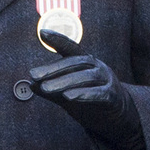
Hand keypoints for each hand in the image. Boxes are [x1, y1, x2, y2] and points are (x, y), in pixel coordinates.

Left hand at [29, 31, 144, 149]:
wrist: (118, 117)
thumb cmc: (91, 101)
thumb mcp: (68, 94)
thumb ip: (51, 90)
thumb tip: (30, 85)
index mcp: (86, 63)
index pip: (71, 49)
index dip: (59, 40)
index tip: (42, 33)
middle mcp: (97, 67)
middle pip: (75, 63)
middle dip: (53, 69)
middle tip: (34, 75)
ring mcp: (107, 81)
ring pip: (85, 77)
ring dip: (64, 82)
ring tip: (46, 89)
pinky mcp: (113, 97)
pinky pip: (99, 93)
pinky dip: (84, 94)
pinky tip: (69, 97)